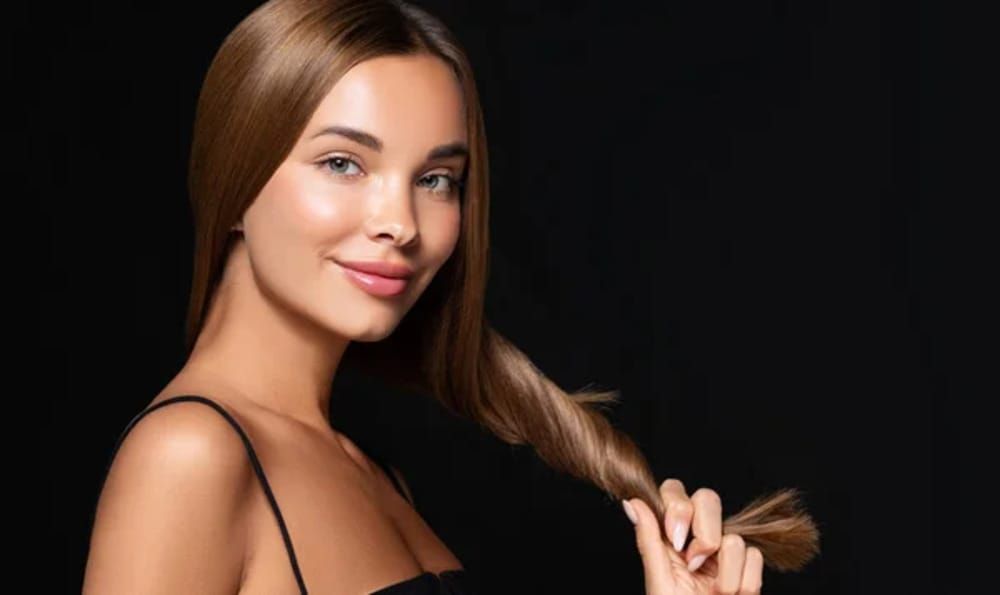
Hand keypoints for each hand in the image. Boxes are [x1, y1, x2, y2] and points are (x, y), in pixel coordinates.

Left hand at [622, 479, 763, 594]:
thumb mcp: (659, 581)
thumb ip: (649, 540)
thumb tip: (633, 502)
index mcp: (668, 537)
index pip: (674, 492)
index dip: (678, 505)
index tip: (676, 538)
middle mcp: (696, 539)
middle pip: (708, 498)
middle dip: (705, 531)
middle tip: (695, 563)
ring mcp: (723, 553)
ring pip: (733, 534)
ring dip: (724, 571)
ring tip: (714, 593)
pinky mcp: (747, 569)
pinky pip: (754, 555)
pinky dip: (743, 581)